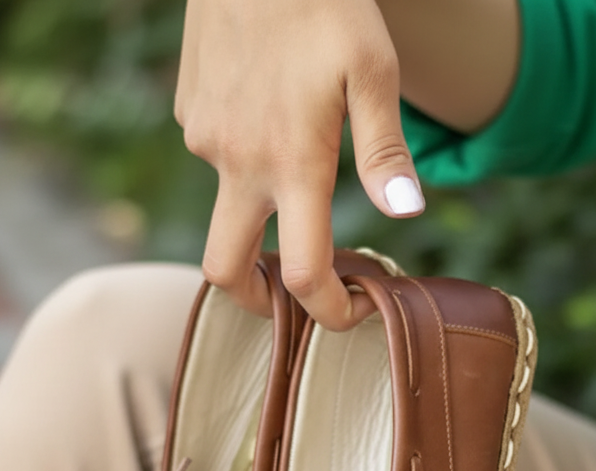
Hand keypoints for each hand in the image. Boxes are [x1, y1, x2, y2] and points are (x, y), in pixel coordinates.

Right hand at [176, 0, 424, 329]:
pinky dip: (242, 156)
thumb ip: (384, 152)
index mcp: (292, 165)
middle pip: (225, 269)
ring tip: (295, 156)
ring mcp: (206, 140)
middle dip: (255, 297)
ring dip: (258, 207)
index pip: (304, 274)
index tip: (348, 314)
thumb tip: (406, 215)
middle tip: (285, 294)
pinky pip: (216, 154)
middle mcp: (239, 164)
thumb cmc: (326, 2)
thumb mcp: (372, 71)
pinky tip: (267, 110)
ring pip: (226, 202)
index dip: (328, 312)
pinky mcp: (189, 114)